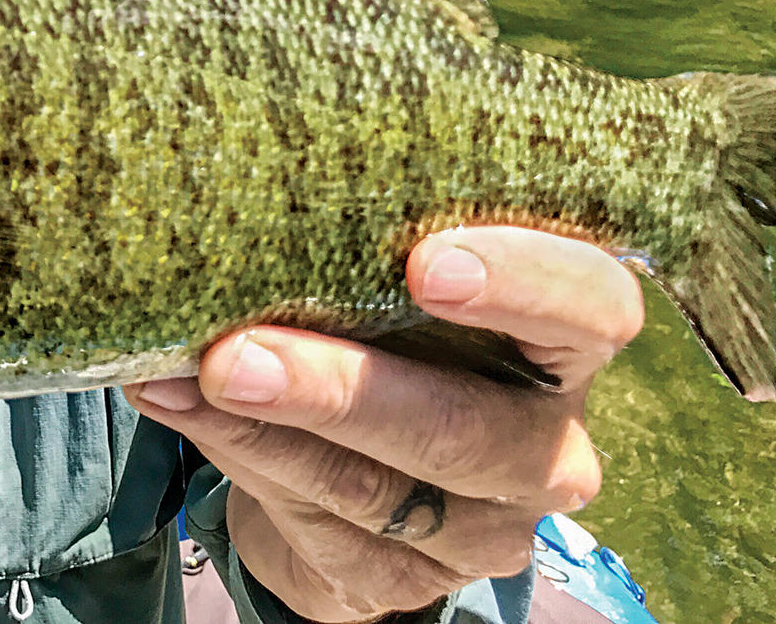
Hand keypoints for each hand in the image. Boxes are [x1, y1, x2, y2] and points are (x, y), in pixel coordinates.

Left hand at [128, 227, 643, 622]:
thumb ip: (351, 240)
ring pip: (379, 489)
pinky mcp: (415, 580)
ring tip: (183, 378)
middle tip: (237, 353)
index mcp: (564, 337)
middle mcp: (546, 439)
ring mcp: (488, 523)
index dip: (523, 282)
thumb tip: (234, 196)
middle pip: (470, 428)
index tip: (425, 264)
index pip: (592, 305)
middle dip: (343, 390)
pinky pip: (323, 527)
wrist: (347, 465)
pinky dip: (241, 458)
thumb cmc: (375, 324)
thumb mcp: (381, 274)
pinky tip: (183, 409)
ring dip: (264, 430)